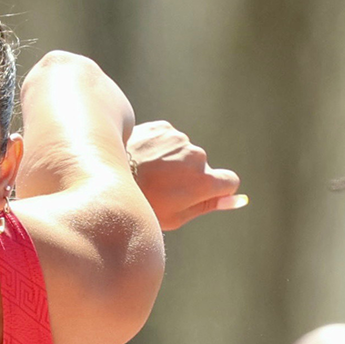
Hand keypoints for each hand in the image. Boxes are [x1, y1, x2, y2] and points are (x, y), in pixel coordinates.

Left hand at [126, 120, 244, 229]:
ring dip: (171, 162)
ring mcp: (179, 139)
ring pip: (183, 153)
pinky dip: (159, 149)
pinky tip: (142, 160)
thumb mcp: (176, 216)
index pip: (229, 181)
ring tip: (147, 175)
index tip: (202, 194)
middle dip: (188, 177)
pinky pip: (168, 140)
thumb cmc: (143, 205)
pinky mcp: (162, 127)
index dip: (218, 190)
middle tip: (161, 189)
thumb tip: (240, 199)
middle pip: (202, 167)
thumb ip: (209, 205)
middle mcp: (196, 155)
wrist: (104, 177)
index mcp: (204, 180)